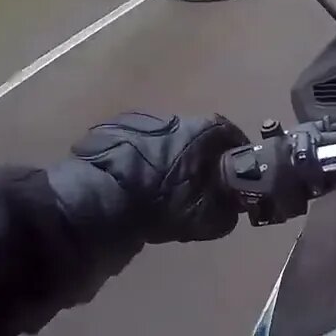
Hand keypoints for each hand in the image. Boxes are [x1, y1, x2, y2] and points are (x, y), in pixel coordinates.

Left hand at [61, 112, 251, 242]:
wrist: (100, 199)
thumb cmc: (162, 204)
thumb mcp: (207, 219)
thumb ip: (227, 211)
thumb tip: (231, 206)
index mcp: (204, 130)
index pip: (232, 135)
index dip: (235, 156)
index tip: (233, 175)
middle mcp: (176, 116)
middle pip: (196, 135)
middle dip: (198, 158)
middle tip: (194, 185)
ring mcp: (140, 120)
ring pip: (164, 139)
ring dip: (166, 157)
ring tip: (158, 185)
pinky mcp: (111, 129)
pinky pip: (136, 144)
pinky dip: (139, 159)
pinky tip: (132, 182)